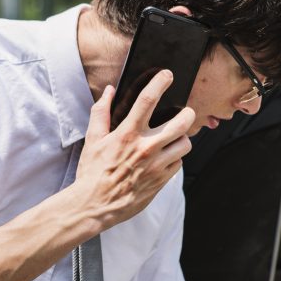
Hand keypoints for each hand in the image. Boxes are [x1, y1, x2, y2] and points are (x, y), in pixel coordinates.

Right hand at [70, 69, 194, 231]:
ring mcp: (156, 165)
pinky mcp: (161, 181)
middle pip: (181, 122)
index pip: (147, 100)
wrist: (95, 205)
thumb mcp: (93, 139)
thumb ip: (101, 112)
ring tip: (174, 138)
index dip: (160, 82)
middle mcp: (145, 148)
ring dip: (182, 138)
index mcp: (127, 134)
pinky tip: (165, 158)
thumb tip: (109, 91)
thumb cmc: (92, 172)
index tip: (167, 75)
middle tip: (185, 112)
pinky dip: (175, 158)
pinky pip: (179, 164)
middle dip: (187, 113)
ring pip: (185, 144)